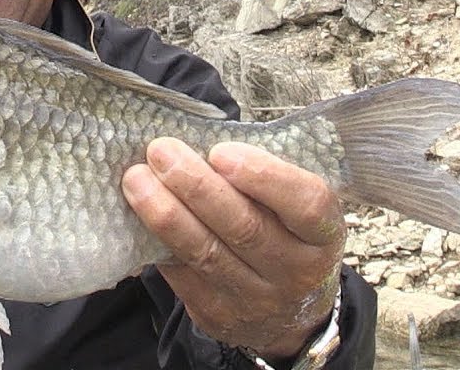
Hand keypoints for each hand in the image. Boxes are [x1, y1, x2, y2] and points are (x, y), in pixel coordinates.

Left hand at [122, 138, 344, 360]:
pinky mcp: (217, 315)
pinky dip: (156, 242)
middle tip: (161, 151)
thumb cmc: (286, 238)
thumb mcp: (296, 211)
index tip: (221, 151)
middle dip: (197, 186)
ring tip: (136, 179)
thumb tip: (201, 143)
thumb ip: (265, 180)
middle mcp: (294, 272)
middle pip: (244, 227)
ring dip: (166, 213)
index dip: (264, 176)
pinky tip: (137, 214)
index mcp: (322, 236)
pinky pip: (181, 275)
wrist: (290, 316)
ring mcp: (255, 299)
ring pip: (205, 253)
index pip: (306, 205)